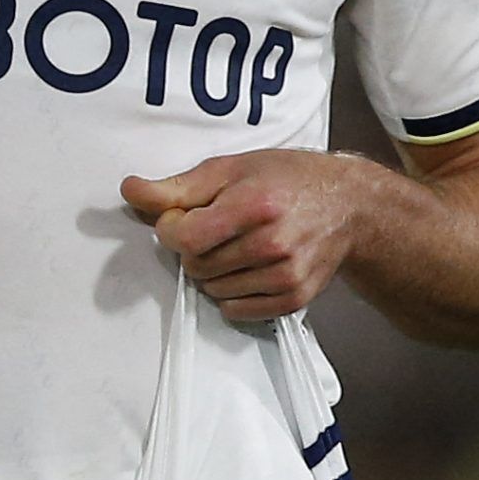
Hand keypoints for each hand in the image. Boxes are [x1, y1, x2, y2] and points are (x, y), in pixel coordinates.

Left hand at [120, 150, 377, 320]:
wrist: (348, 206)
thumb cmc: (286, 179)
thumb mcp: (231, 168)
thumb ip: (177, 186)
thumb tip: (130, 190)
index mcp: (254, 205)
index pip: (183, 237)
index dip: (172, 228)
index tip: (185, 216)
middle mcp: (272, 244)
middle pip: (195, 265)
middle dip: (194, 248)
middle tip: (218, 227)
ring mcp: (285, 276)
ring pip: (211, 290)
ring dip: (212, 272)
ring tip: (237, 245)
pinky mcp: (293, 299)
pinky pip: (235, 310)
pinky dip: (231, 293)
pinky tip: (249, 268)